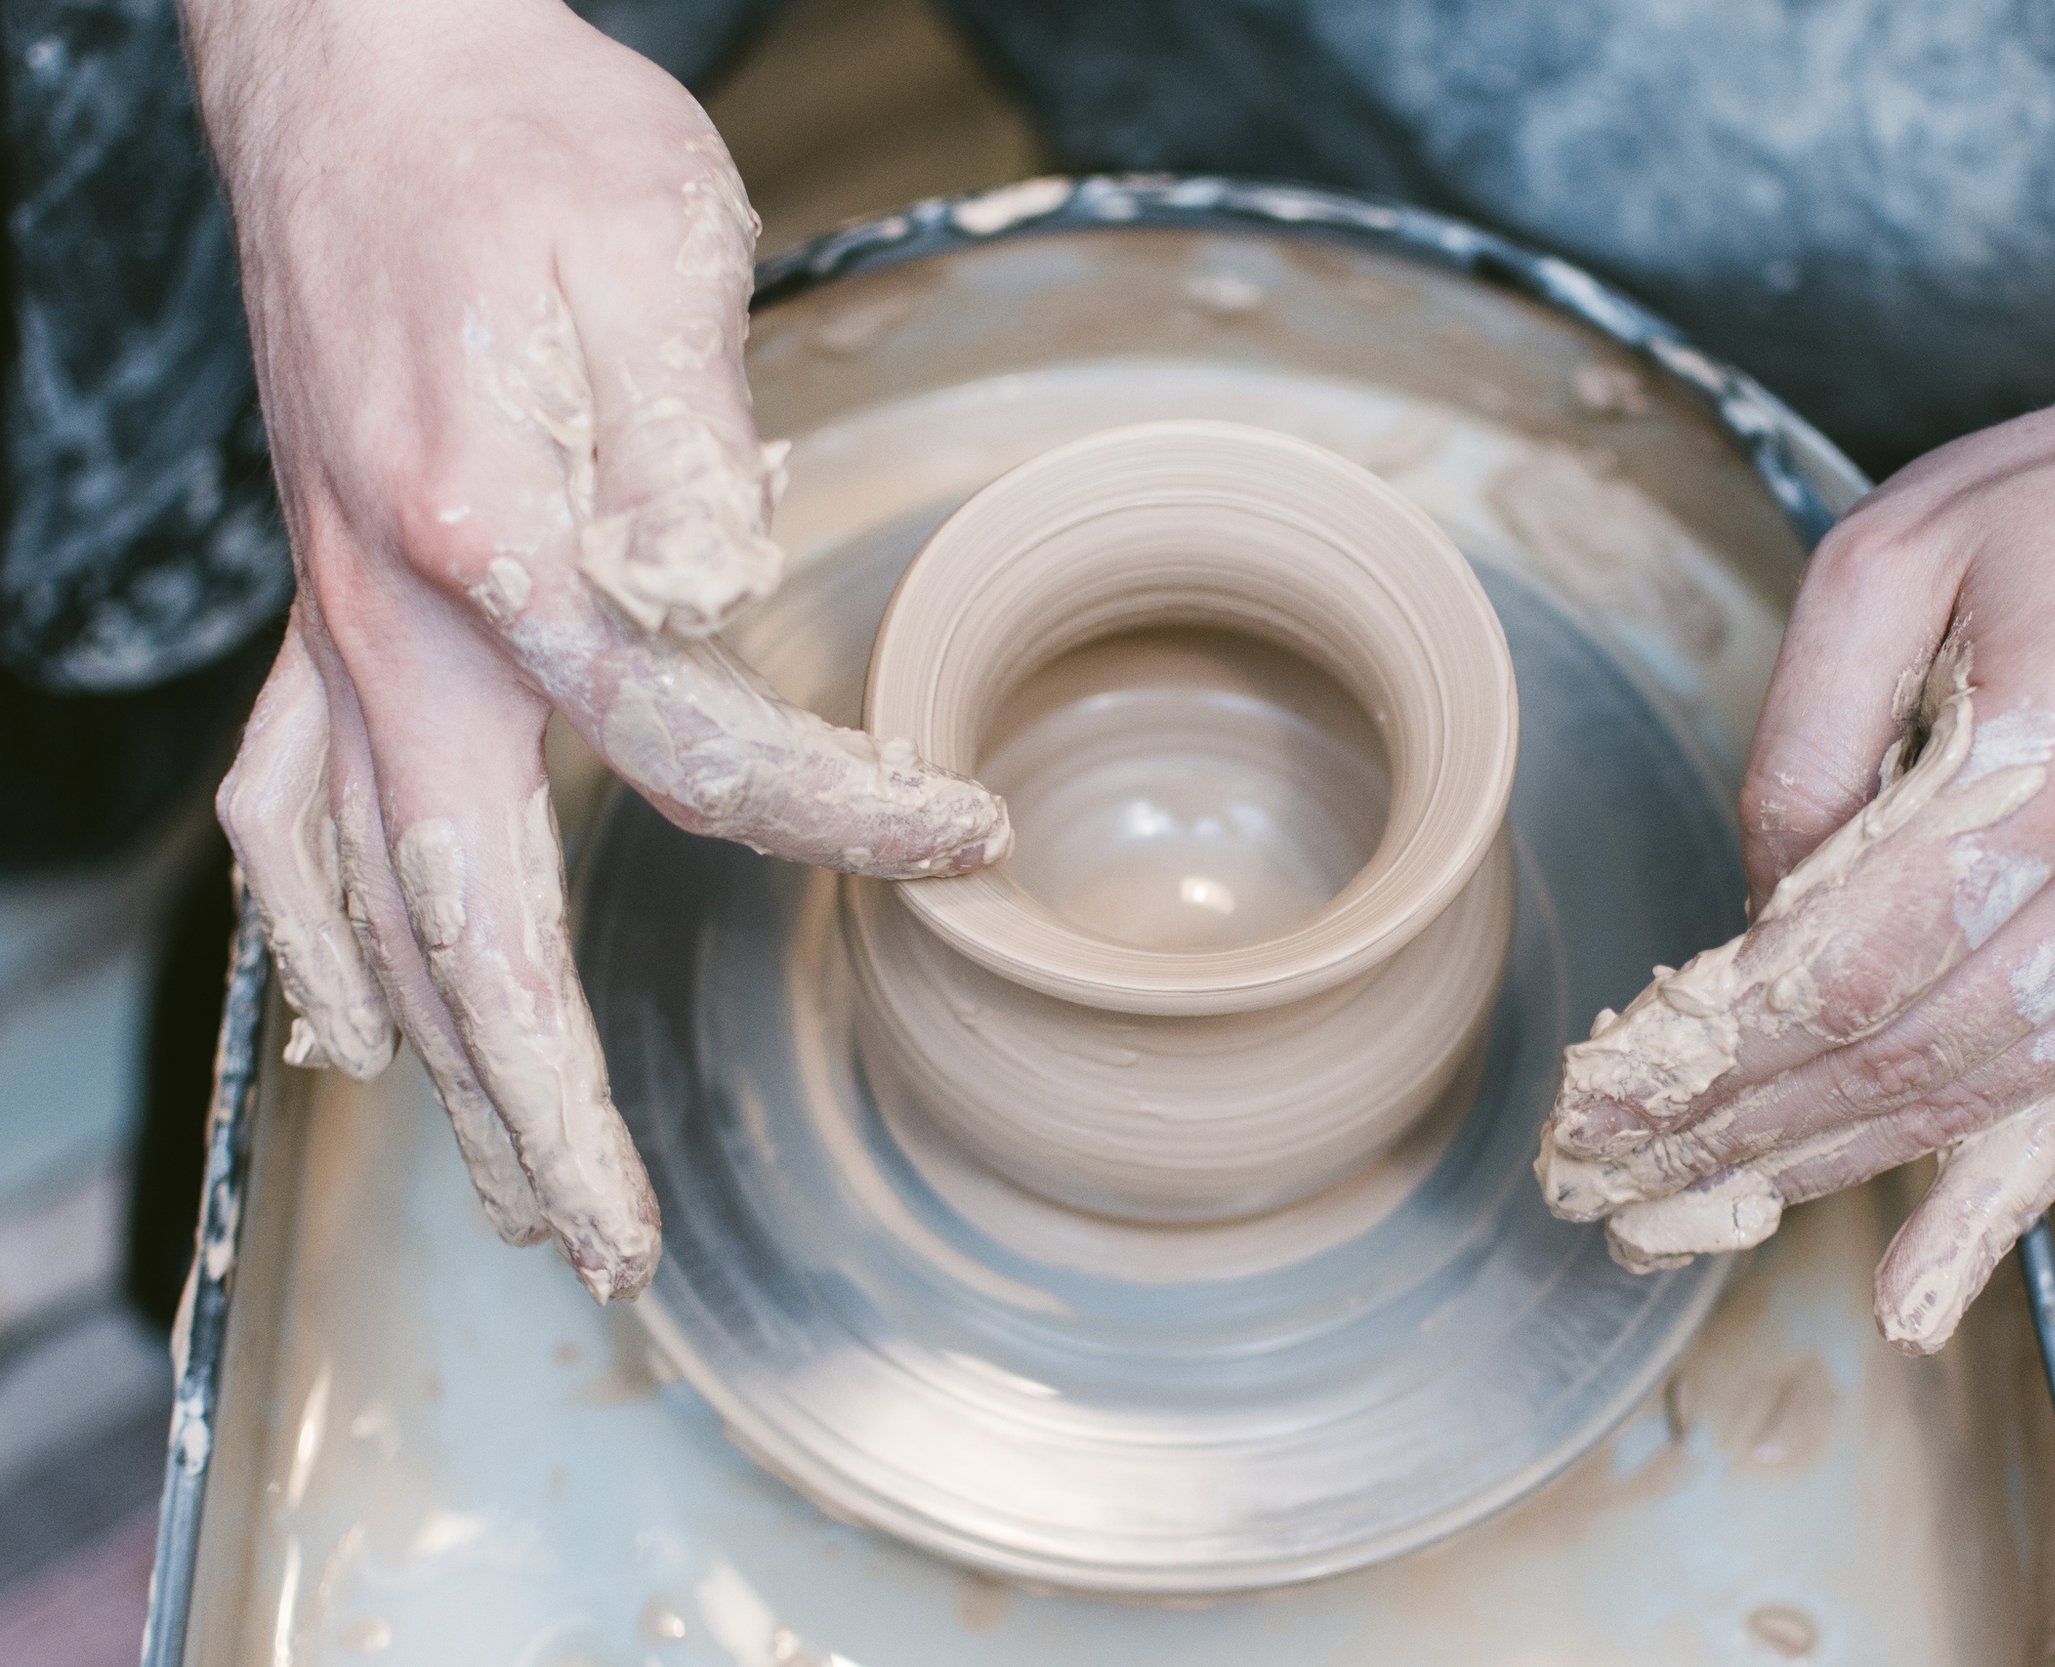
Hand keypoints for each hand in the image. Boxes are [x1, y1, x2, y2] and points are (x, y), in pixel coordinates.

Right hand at [196, 0, 1008, 1299]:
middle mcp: (388, 624)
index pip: (693, 744)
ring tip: (519, 1205)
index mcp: (488, 541)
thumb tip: (715, 606)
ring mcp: (335, 633)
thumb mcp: (648, 250)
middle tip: (621, 1258)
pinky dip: (319, 946)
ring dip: (439, 1078)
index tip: (969, 838)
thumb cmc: (522, 142)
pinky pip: (287, 819)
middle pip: (465, 926)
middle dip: (544, 1111)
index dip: (842, 816)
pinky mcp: (327, 616)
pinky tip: (353, 1028)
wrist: (359, 68)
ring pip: (364, 910)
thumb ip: (686, 449)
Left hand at [1537, 0, 2054, 1349]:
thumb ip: (1806, 751)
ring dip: (1828, 1174)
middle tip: (1607, 1180)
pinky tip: (1913, 1296)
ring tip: (1695, 1212)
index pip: (1847, 958)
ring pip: (1986, 1100)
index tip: (1599, 1100)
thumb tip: (1754, 920)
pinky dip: (1994, 1211)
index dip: (1710, 1050)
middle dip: (1739, 1131)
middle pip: (1906, 1052)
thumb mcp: (1890, 561)